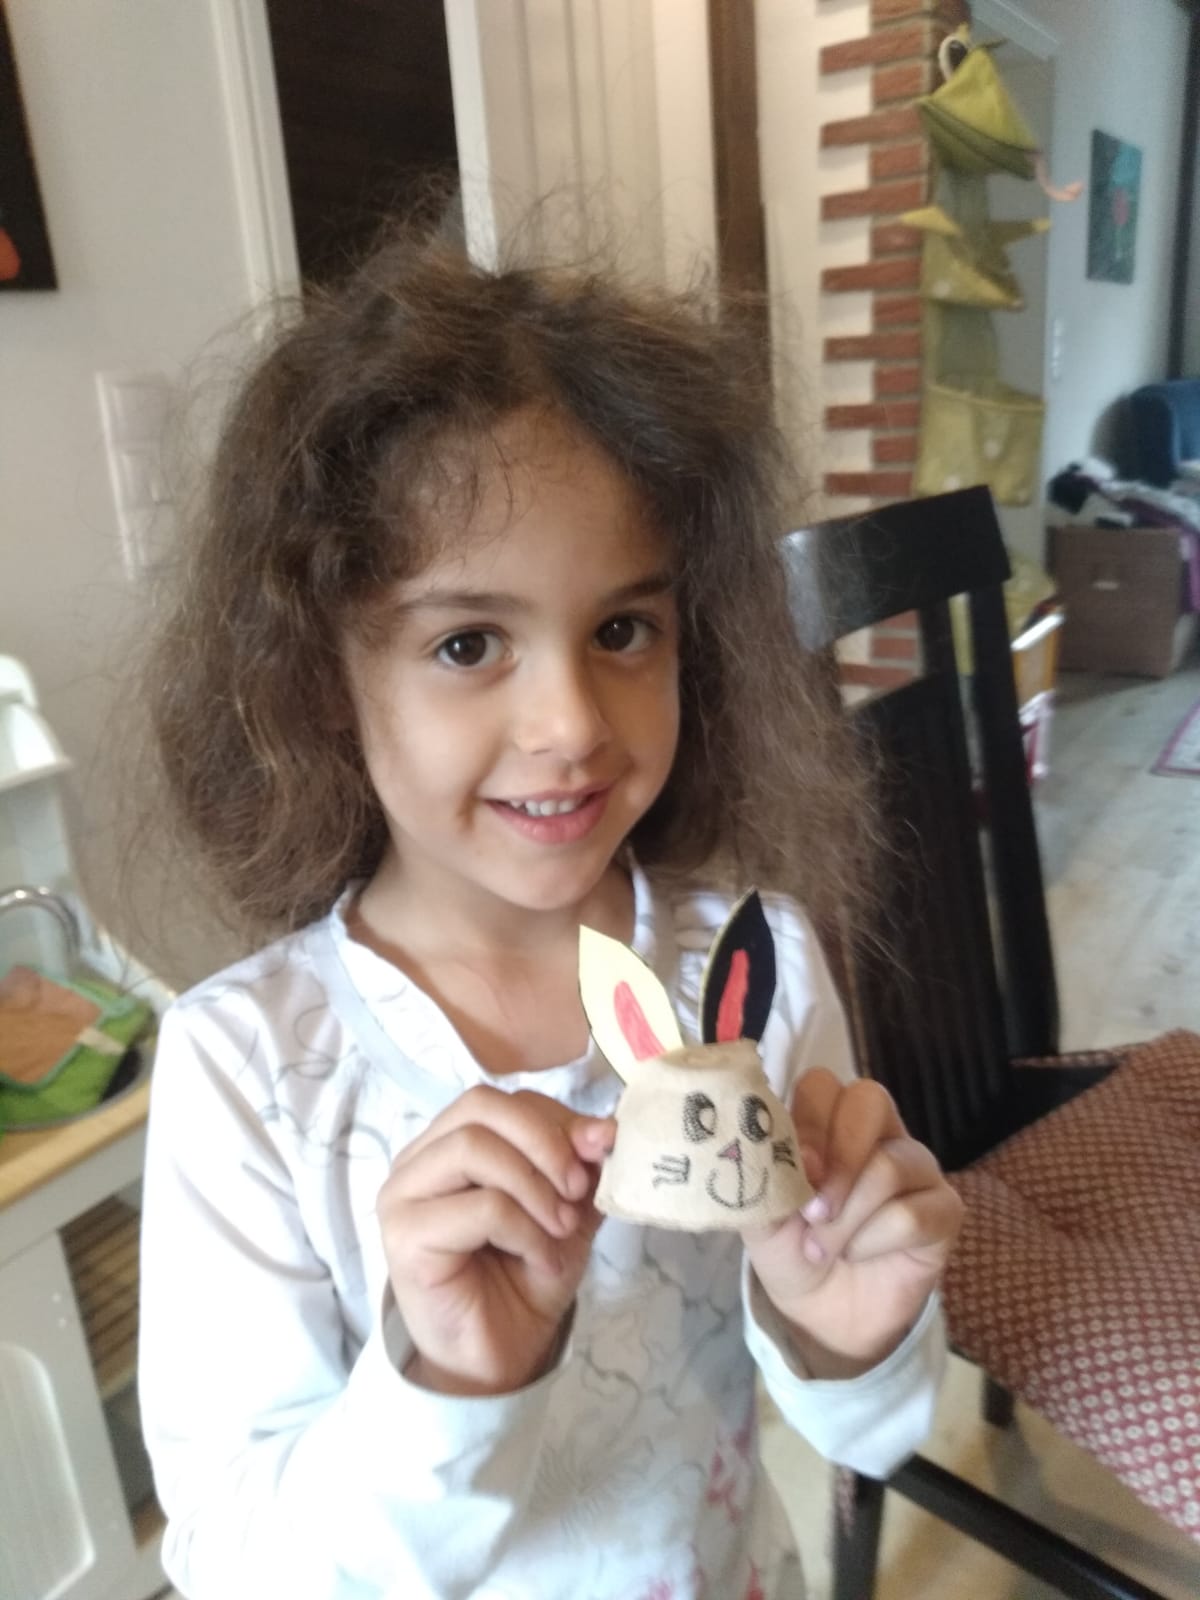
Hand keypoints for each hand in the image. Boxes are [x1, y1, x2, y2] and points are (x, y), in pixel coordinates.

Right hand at [377, 1086, 614, 1396]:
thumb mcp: (568, 1209)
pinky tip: (540, 1259)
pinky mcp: (406, 1235)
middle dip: (544, 1141)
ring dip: (534, 1188)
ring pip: (474, 1148)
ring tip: (562, 1229)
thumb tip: (604, 1128)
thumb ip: (580, 1165)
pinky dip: (526, 1230)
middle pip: (481, 1106)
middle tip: (578, 1190)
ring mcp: (404, 1194)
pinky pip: (479, 1207)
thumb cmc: (525, 1278)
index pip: (504, 1100)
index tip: (600, 1151)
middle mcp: (419, 1159)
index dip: (557, 1119)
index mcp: (453, 1142)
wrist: (500, 1358)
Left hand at [742, 1068, 962, 1378]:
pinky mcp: (945, 1208)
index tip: (798, 1169)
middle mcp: (878, 1131)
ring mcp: (916, 1166)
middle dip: (838, 1160)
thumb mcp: (763, 1216)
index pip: (824, 1085)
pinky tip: (858, 1255)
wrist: (823, 1312)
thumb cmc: (792, 1249)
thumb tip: (762, 1153)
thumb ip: (762, 1180)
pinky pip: (913, 1214)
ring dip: (846, 1218)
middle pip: (870, 1102)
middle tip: (813, 1212)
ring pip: (889, 1166)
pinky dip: (874, 1242)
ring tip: (821, 1248)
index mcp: (828, 1120)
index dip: (810, 1121)